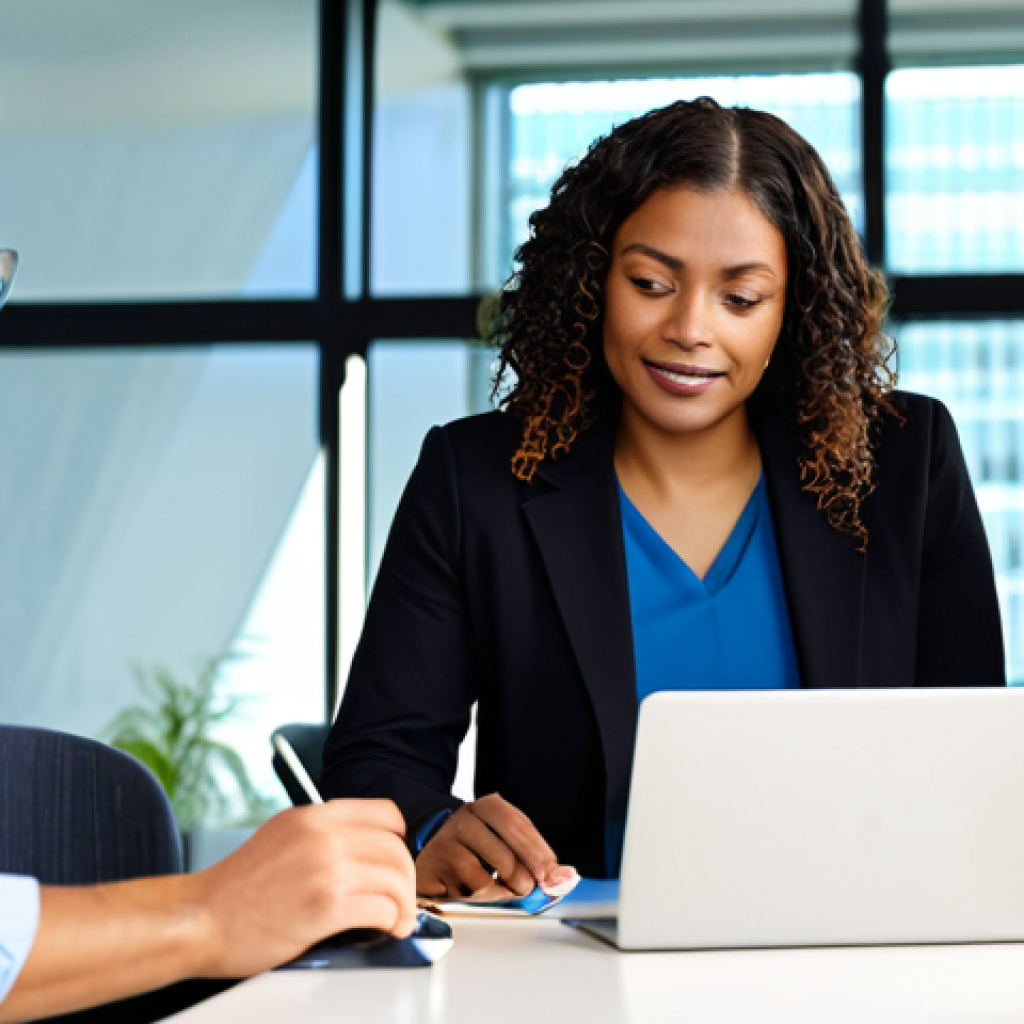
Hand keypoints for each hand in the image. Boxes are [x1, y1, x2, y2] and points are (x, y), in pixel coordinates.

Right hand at [186, 799, 416, 976]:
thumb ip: (321, 834)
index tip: (396, 861)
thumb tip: (362, 847)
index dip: (399, 840)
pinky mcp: (326, 905)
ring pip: (395, 878)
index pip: (386, 813)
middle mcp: (324, 834)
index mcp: (314, 816)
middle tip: (401, 900)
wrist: (198, 919)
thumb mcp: (281, 837)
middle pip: (395, 849)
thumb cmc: (235, 889)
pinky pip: (382, 908)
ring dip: (404, 904)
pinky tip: (384, 930)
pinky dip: (392, 922)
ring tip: (397, 921)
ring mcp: (326, 867)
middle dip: (406, 879)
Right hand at [415, 793, 574, 898]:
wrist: (430, 858)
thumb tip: (566, 877)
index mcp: (487, 807)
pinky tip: (478, 891)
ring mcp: (447, 840)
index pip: (519, 824)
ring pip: (489, 870)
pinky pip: (471, 887)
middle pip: (507, 844)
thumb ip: (534, 861)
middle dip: (527, 871)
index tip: (554, 875)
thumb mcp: (505, 848)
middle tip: (531, 887)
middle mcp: (465, 817)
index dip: (540, 852)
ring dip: (506, 888)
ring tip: (506, 889)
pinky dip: (483, 896)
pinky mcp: (434, 865)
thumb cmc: (474, 853)